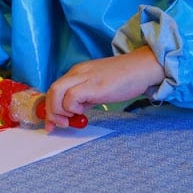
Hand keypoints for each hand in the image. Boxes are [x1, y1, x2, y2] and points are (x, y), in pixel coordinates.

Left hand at [44, 46, 164, 130]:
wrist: (143, 67)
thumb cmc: (124, 79)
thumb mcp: (98, 89)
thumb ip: (84, 99)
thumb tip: (73, 113)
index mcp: (77, 73)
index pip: (54, 89)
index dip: (49, 108)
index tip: (52, 124)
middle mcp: (77, 73)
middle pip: (51, 91)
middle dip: (51, 111)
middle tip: (60, 125)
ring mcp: (84, 77)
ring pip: (56, 92)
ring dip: (58, 110)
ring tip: (71, 120)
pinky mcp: (94, 85)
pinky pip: (71, 96)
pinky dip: (71, 107)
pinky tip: (82, 111)